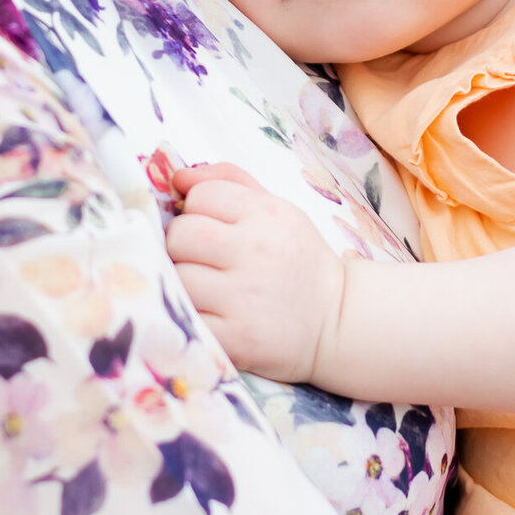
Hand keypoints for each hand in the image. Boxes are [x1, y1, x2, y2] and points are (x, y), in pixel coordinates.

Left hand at [165, 165, 345, 382]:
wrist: (337, 320)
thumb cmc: (298, 259)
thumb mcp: (277, 209)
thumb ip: (229, 182)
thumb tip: (179, 176)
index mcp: (267, 213)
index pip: (201, 196)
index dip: (198, 211)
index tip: (214, 228)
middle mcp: (257, 251)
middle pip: (181, 234)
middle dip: (183, 245)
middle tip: (202, 259)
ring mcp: (245, 297)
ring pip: (177, 278)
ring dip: (183, 283)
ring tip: (206, 288)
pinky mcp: (236, 338)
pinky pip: (186, 318)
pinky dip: (190, 316)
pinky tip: (210, 314)